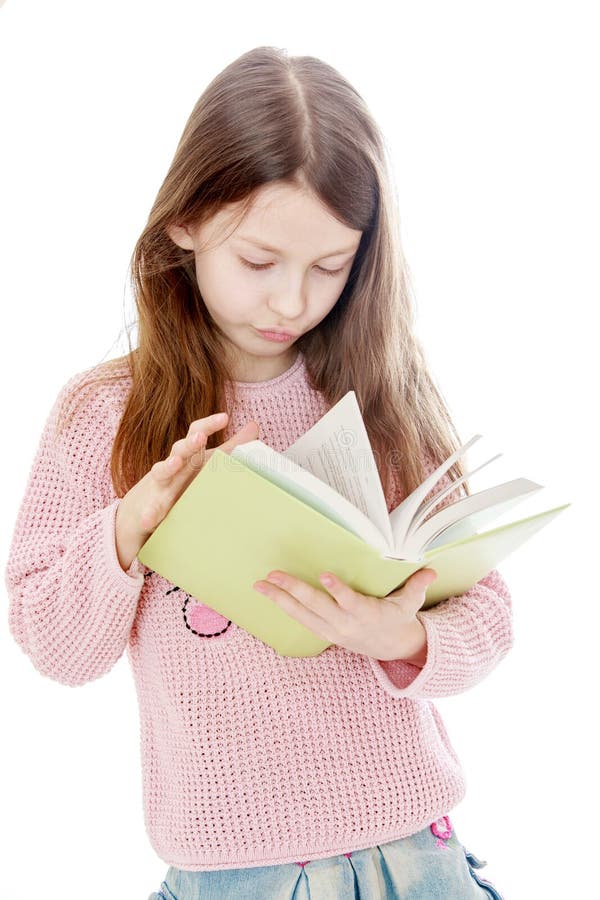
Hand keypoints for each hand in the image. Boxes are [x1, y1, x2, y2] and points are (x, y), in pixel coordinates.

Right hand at [115, 412, 259, 570]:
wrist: (143, 509)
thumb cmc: (182, 481)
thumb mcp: (207, 463)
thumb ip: (231, 447)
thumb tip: (254, 425)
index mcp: (189, 456)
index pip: (196, 434)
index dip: (209, 425)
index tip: (224, 418)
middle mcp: (173, 467)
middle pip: (179, 450)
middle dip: (189, 443)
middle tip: (200, 438)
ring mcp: (159, 485)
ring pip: (161, 472)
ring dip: (168, 466)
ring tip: (175, 463)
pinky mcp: (150, 507)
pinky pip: (149, 510)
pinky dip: (148, 513)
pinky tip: (149, 518)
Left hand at [253, 566, 437, 660]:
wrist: (390, 649)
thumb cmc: (397, 619)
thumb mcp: (410, 604)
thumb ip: (418, 585)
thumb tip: (432, 569)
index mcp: (367, 614)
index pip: (350, 601)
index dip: (338, 590)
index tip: (324, 576)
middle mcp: (345, 623)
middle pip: (316, 606)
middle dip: (294, 590)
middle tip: (274, 575)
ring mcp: (331, 629)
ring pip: (301, 614)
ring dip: (279, 599)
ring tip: (260, 585)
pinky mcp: (322, 631)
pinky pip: (299, 619)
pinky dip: (283, 606)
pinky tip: (268, 593)